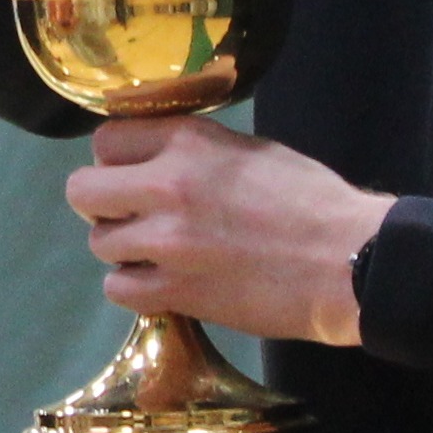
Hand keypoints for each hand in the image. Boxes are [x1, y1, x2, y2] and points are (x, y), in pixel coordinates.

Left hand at [64, 119, 392, 345]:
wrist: (350, 262)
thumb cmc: (312, 202)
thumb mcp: (250, 150)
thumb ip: (193, 151)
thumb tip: (152, 159)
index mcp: (188, 141)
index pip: (105, 140)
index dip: (115, 160)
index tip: (132, 174)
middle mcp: (166, 186)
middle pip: (82, 191)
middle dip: (103, 204)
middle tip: (132, 215)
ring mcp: (166, 242)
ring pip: (100, 243)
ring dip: (124, 249)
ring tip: (159, 253)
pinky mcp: (176, 292)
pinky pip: (118, 288)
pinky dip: (135, 287)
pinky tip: (164, 282)